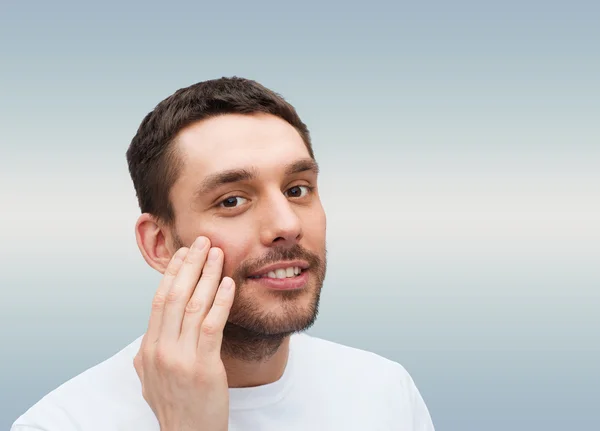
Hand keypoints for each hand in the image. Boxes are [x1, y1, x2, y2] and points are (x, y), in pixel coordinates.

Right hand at [134, 236, 234, 430]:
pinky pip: (212, 326)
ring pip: (194, 305)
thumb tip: (152, 330)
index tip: (184, 253)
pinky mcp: (203, 367)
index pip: (160, 300)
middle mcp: (160, 350)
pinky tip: (228, 283)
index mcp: (148, 349)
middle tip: (202, 241)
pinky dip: (221, 301)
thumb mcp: (151, 378)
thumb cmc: (176, 406)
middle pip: (175, 295)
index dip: (172, 273)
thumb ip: (151, 351)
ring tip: (217, 253)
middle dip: (190, 265)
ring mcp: (180, 359)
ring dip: (207, 275)